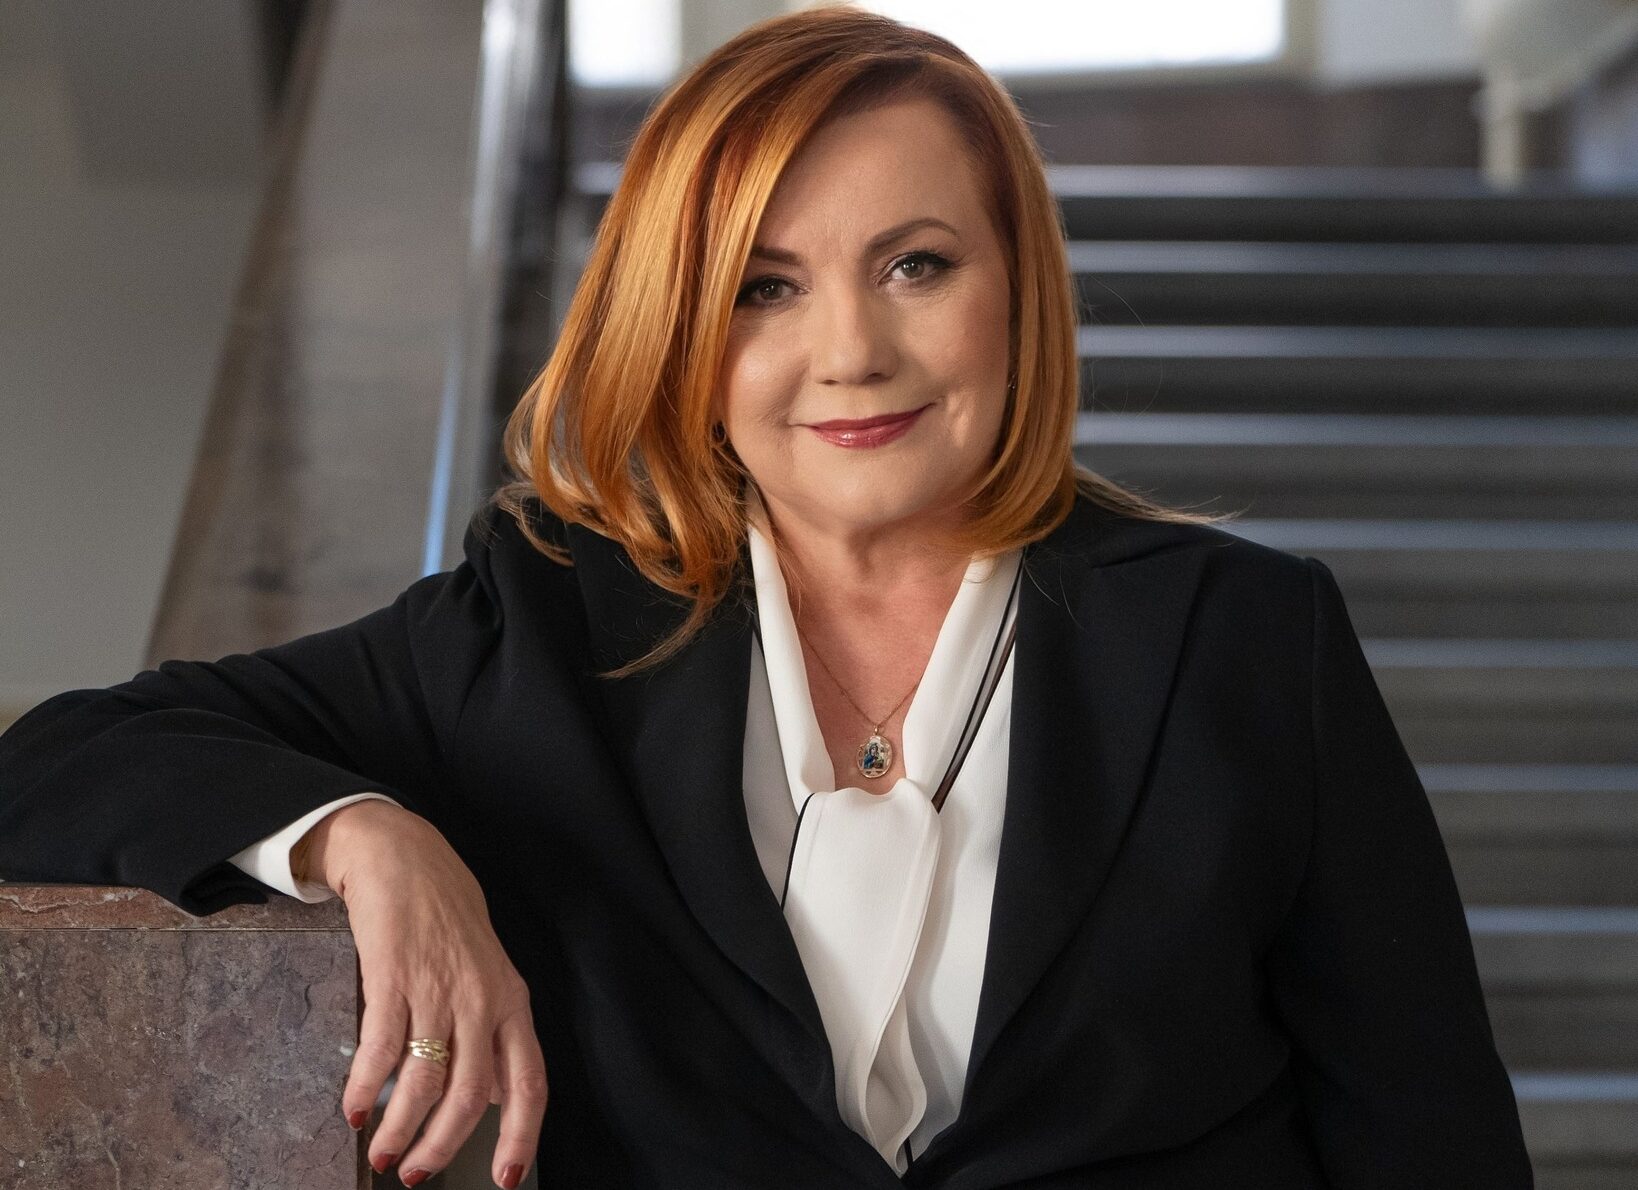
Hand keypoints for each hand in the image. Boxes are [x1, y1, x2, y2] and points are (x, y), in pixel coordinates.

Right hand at [303, 799, 546, 1188]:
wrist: (403, 855)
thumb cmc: (446, 915)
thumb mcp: (488, 972)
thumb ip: (492, 1034)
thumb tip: (495, 1097)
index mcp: (512, 1002)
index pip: (529, 1083)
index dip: (522, 1137)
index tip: (505, 1180)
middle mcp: (483, 1000)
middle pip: (471, 1096)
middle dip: (442, 1146)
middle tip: (415, 1173)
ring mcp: (439, 988)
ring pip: (425, 1082)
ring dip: (400, 1128)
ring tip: (381, 1153)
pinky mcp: (394, 976)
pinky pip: (381, 1049)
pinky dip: (365, 1088)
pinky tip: (354, 1110)